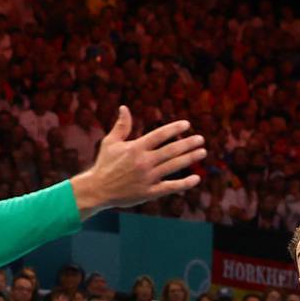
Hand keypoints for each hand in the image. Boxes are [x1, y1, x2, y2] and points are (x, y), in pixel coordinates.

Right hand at [71, 106, 205, 213]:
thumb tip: (124, 107)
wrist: (97, 190)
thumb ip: (121, 126)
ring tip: (202, 152)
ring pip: (173, 166)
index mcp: (136, 147)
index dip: (174, 128)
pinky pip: (170, 187)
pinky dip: (184, 184)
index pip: (160, 135)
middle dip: (188, 143)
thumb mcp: (110, 142)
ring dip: (190, 158)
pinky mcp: (148, 192)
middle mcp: (143, 161)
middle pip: (171, 150)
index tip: (187, 124)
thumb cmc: (104, 164)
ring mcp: (147, 177)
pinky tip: (196, 178)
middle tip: (201, 139)